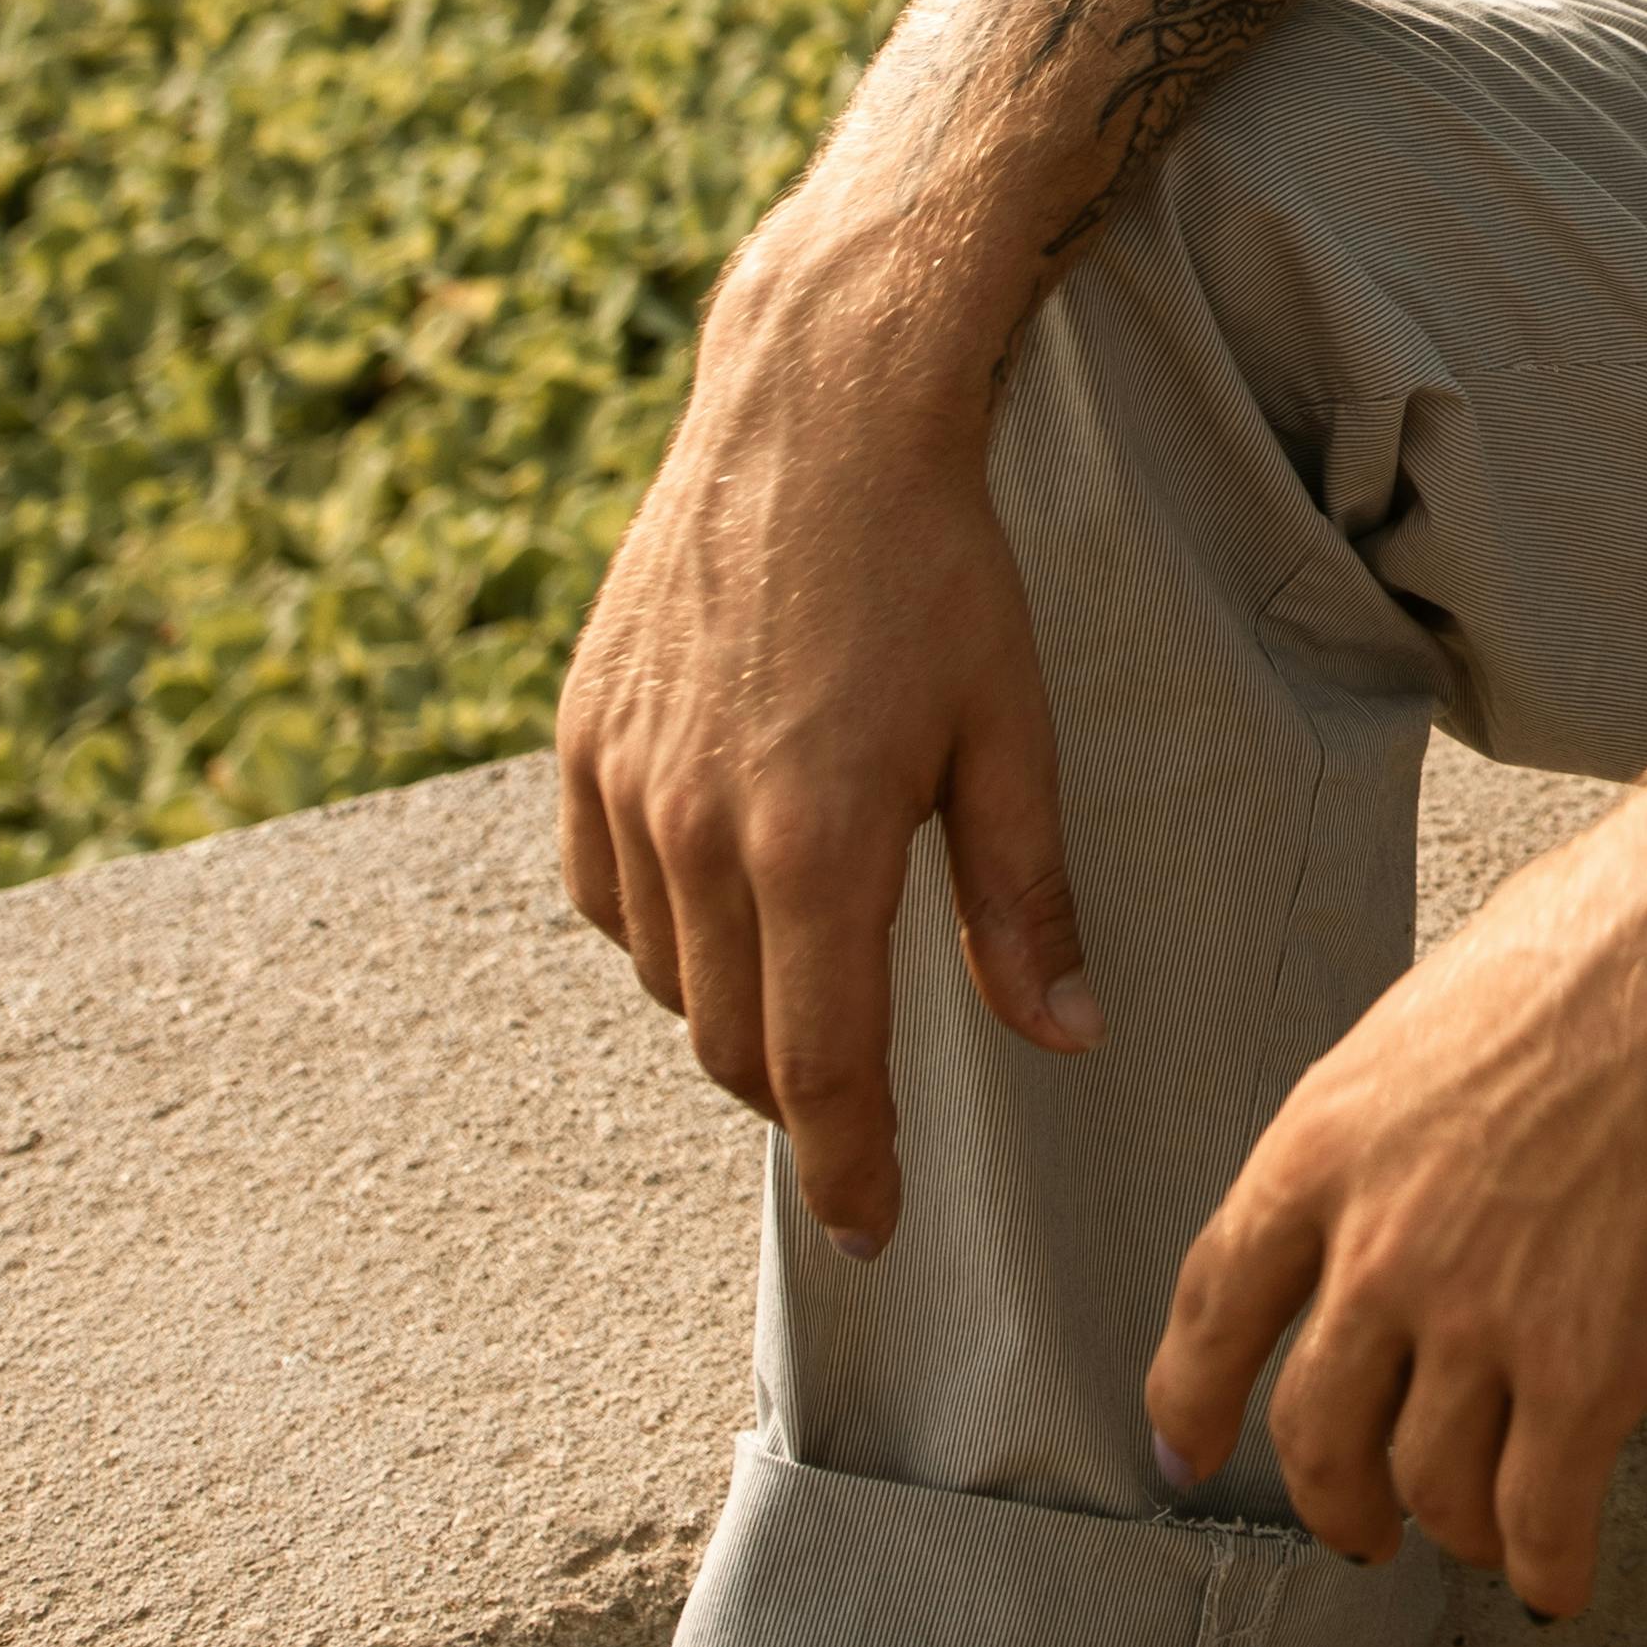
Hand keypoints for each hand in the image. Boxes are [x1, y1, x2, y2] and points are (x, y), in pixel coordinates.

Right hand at [551, 240, 1099, 1254]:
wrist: (814, 416)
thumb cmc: (939, 569)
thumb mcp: (1010, 730)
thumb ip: (1025, 898)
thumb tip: (1067, 1038)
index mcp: (813, 842)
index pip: (818, 1067)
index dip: (850, 1167)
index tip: (875, 1230)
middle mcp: (696, 831)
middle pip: (731, 1044)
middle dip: (798, 1096)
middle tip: (860, 1102)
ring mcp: (623, 785)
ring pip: (665, 977)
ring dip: (730, 1006)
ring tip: (808, 971)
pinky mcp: (580, 741)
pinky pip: (604, 898)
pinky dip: (663, 927)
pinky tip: (726, 889)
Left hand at [1146, 765, 1646, 1616]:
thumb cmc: (1597, 947)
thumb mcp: (1425, 1020)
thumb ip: (1389, 1126)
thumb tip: (1404, 1172)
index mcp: (1320, 1149)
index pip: (1214, 1305)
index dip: (1190, 1397)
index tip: (1188, 1445)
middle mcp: (1376, 1251)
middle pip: (1314, 1431)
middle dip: (1331, 1500)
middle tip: (1354, 1524)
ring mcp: (1476, 1319)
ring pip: (1429, 1487)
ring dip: (1451, 1530)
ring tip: (1477, 1536)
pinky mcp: (1584, 1372)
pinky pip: (1542, 1513)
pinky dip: (1547, 1567)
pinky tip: (1558, 1577)